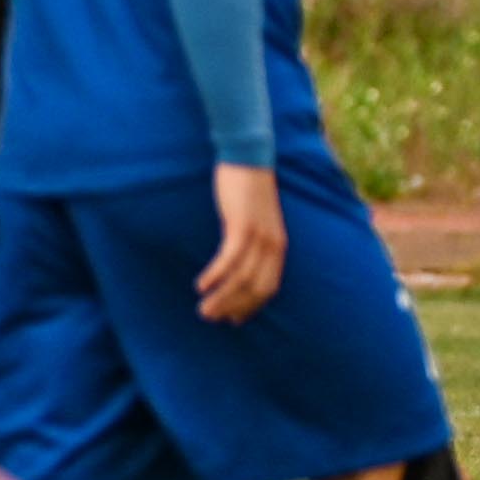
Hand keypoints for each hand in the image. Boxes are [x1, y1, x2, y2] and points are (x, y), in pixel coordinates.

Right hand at [195, 162, 286, 323]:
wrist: (248, 159)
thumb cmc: (247, 191)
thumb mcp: (254, 221)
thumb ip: (250, 242)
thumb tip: (237, 263)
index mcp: (278, 246)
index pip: (268, 287)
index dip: (251, 306)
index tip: (233, 320)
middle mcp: (273, 244)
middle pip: (255, 288)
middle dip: (233, 307)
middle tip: (210, 317)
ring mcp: (259, 235)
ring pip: (241, 278)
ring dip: (221, 297)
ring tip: (203, 309)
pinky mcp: (242, 225)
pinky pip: (229, 259)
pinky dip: (216, 275)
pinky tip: (201, 285)